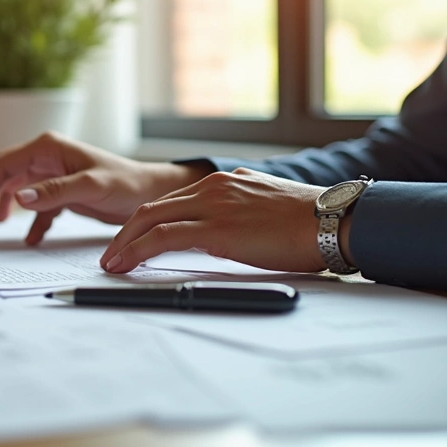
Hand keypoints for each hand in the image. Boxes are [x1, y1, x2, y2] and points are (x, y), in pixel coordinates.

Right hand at [0, 132, 207, 243]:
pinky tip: (26, 238)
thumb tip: (20, 199)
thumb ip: (55, 192)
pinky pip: (33, 205)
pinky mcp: (60, 191)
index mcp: (46, 147)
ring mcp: (50, 173)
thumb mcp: (92, 188)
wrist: (154, 194)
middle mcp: (44, 156)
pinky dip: (26, 221)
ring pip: (10, 188)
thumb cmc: (127, 184)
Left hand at [99, 168, 330, 273]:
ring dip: (124, 243)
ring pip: (151, 220)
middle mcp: (213, 187)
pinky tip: (125, 265)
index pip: (172, 200)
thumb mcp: (266, 208)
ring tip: (111, 263)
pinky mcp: (215, 229)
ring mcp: (212, 205)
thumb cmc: (310, 223)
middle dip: (125, 232)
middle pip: (153, 207)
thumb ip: (241, 212)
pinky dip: (137, 251)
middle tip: (111, 253)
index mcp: (225, 182)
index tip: (132, 238)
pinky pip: (164, 238)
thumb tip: (228, 231)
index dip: (146, 221)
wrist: (335, 220)